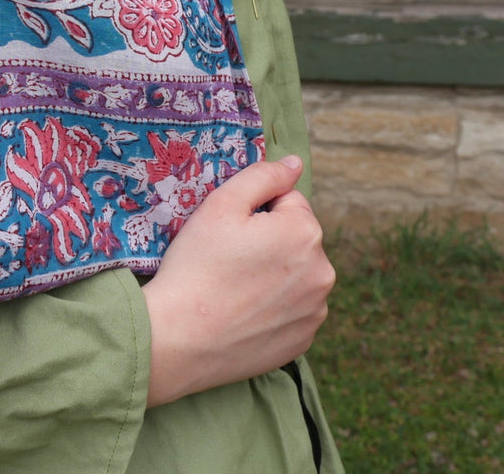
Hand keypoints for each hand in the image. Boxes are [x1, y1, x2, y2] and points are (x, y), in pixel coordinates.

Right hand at [141, 155, 334, 406]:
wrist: (180, 338)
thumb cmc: (197, 265)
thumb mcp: (221, 204)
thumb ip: (263, 176)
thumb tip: (294, 163)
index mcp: (305, 232)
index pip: (287, 202)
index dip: (254, 211)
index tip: (229, 231)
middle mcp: (322, 272)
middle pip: (295, 238)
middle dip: (268, 241)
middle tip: (227, 258)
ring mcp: (315, 311)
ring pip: (295, 274)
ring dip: (274, 273)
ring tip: (233, 286)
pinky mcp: (303, 341)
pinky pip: (292, 309)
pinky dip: (272, 306)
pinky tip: (242, 311)